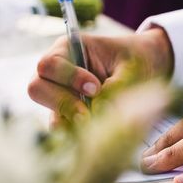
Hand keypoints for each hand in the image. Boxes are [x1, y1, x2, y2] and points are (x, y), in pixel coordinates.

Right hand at [28, 28, 172, 123]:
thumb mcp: (130, 66)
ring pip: (48, 111)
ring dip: (70, 120)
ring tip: (95, 123)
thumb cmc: (135, 59)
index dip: (68, 78)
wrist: (146, 67)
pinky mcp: (70, 114)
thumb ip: (115, 85)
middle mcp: (57, 73)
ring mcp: (61, 95)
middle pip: (36, 88)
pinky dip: (77, 133)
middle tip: (89, 111)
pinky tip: (95, 132)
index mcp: (68, 49)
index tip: (95, 88)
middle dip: (64, 102)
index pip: (49, 65)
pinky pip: (63, 127)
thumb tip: (99, 110)